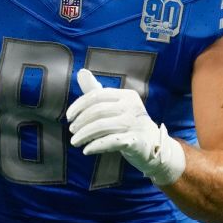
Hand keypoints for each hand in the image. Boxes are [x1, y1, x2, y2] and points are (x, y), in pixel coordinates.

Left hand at [66, 69, 185, 186]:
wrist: (153, 145)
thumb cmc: (129, 123)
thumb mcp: (114, 105)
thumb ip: (97, 91)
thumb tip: (81, 72)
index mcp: (127, 95)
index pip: (97, 96)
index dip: (79, 106)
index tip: (68, 117)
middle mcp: (132, 107)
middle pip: (98, 111)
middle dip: (80, 122)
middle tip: (72, 131)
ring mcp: (135, 124)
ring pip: (101, 127)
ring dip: (84, 135)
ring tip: (75, 142)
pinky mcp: (136, 141)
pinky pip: (110, 142)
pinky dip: (95, 146)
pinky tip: (87, 150)